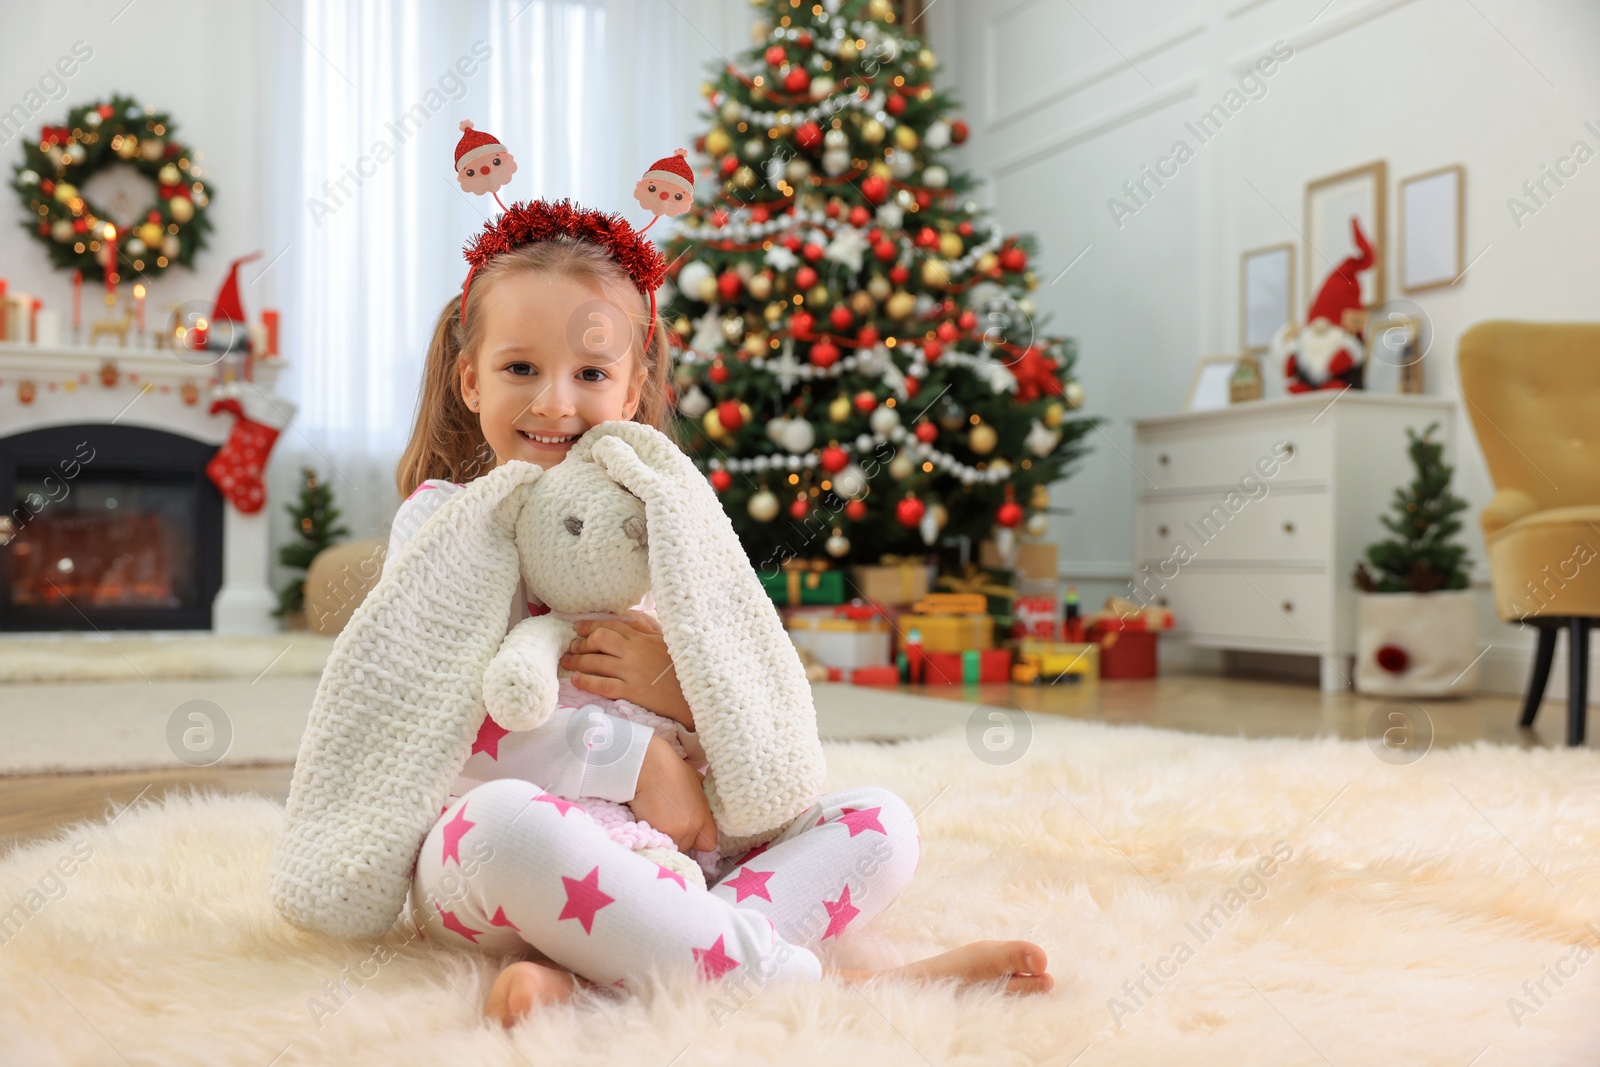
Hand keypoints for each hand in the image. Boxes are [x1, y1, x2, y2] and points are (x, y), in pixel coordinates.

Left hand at [560, 613, 694, 730]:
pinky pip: (603, 685)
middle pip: (600, 640)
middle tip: (572, 647)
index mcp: (644, 638)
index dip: (591, 626)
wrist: (697, 693)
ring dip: (577, 661)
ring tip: (567, 662)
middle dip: (582, 643)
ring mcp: (632, 672)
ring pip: (597, 662)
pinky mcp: (632, 692)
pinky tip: (576, 680)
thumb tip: (630, 619)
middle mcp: (635, 652)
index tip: (578, 628)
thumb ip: (648, 631)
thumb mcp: (667, 642)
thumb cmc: (683, 667)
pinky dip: (587, 681)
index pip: (612, 626)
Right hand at [628, 732, 716, 851]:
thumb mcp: (695, 781)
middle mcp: (692, 828)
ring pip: (671, 848)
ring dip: (665, 840)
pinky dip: (652, 839)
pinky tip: (646, 824)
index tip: (688, 831)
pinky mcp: (657, 835)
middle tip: (666, 823)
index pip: (709, 844)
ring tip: (655, 823)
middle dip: (678, 839)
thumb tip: (700, 804)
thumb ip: (700, 799)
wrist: (647, 765)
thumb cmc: (669, 768)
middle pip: (687, 847)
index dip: (698, 839)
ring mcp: (675, 834)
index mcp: (703, 816)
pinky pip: (657, 846)